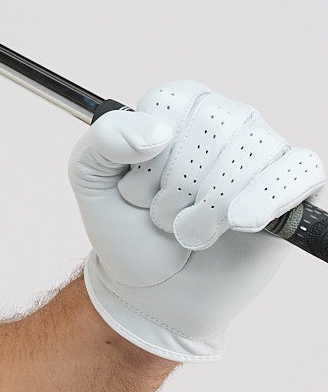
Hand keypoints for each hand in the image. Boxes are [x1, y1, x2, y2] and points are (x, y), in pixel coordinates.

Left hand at [68, 80, 322, 361]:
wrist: (155, 290)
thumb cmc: (126, 228)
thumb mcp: (90, 178)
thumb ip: (104, 140)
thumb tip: (156, 132)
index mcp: (180, 108)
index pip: (173, 101)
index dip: (150, 152)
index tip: (136, 186)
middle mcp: (227, 120)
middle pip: (214, 125)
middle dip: (177, 184)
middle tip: (162, 215)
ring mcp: (262, 153)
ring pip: (252, 150)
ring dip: (210, 204)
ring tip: (189, 230)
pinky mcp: (294, 189)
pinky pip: (300, 170)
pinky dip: (266, 198)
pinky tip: (240, 222)